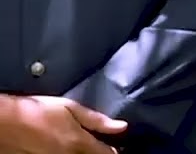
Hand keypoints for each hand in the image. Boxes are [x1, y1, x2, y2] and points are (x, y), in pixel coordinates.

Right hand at [0, 95, 126, 153]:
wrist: (6, 122)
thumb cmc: (37, 110)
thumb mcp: (70, 108)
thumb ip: (97, 120)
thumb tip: (122, 127)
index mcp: (79, 142)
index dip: (112, 151)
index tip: (114, 146)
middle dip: (98, 153)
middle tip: (97, 146)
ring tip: (77, 146)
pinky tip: (65, 149)